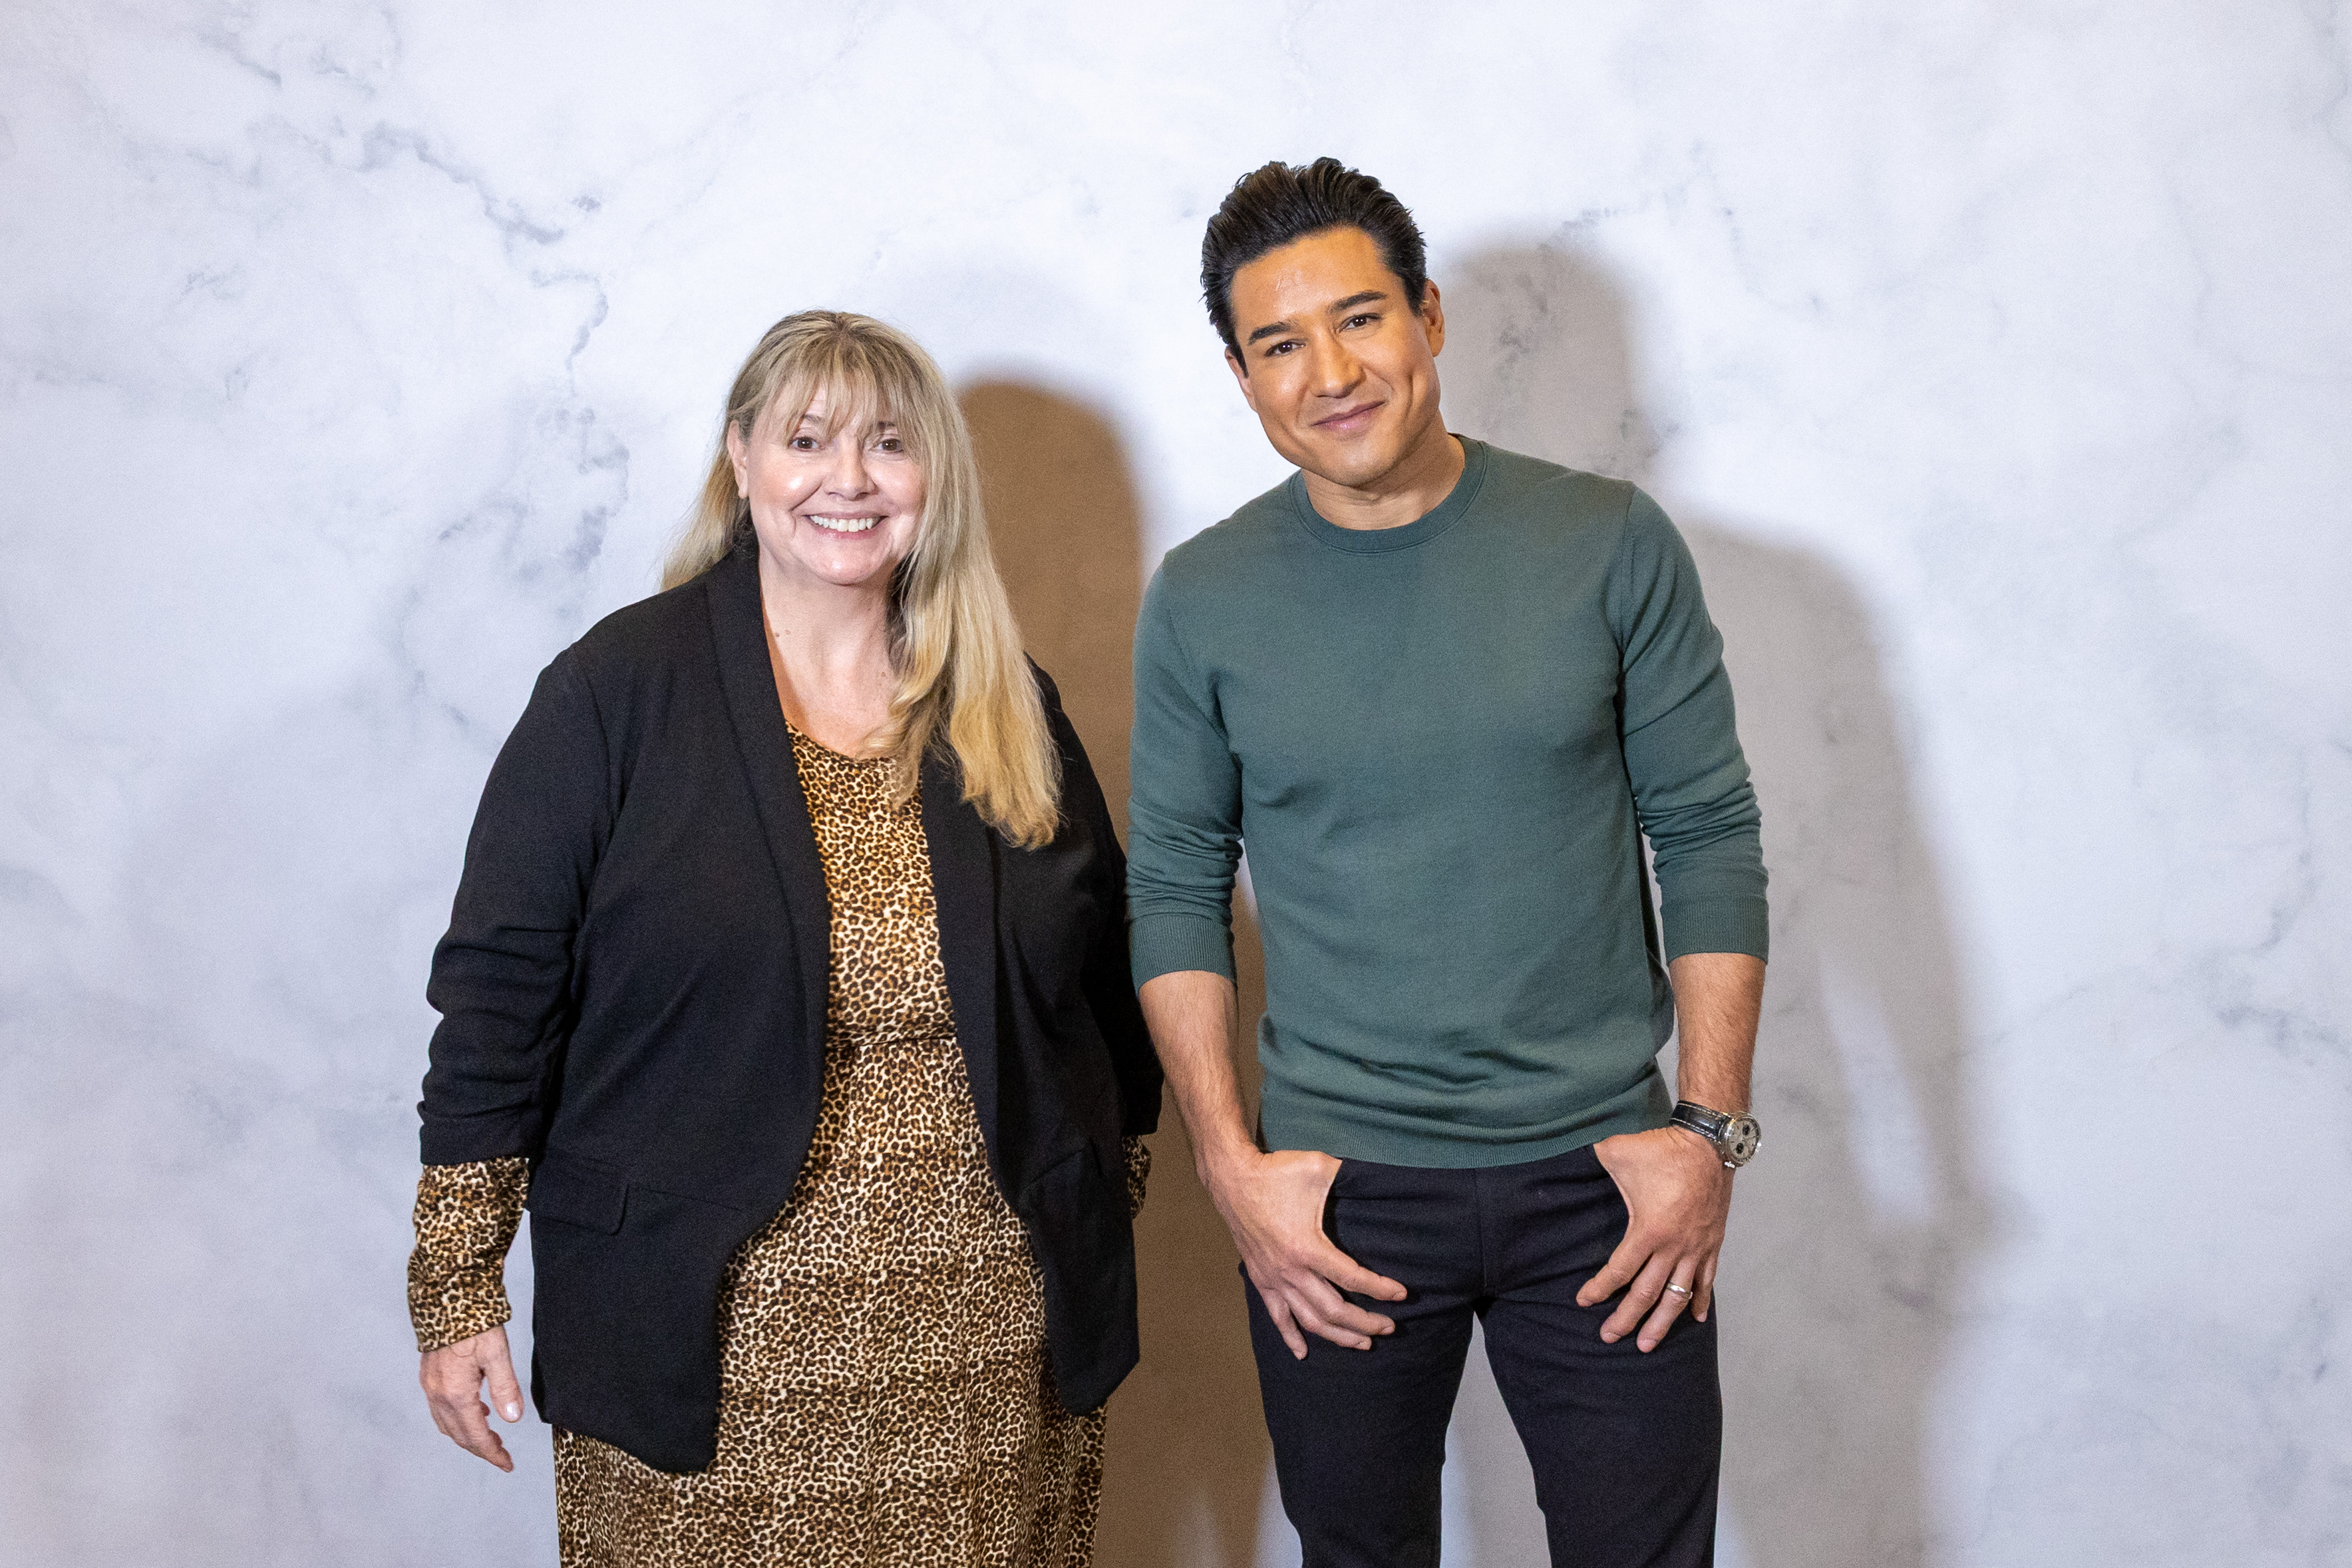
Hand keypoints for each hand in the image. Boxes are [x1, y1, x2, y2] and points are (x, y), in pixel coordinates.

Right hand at [420, 1325, 524, 1470]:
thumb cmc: (473, 1323)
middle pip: (459, 1435)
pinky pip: (441, 1410)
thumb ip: (505, 1387)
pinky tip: (475, 1410)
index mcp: (456, 1394)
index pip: (476, 1436)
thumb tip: (513, 1418)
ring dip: (468, 1436)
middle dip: (481, 1449)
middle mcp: (438, 1395)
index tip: (507, 1464)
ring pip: (447, 1425)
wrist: (446, 1299)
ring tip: (491, 1437)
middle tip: (502, 1455)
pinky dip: (458, 1419)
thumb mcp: (497, 1353)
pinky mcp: (429, 1377)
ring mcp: (430, 1387)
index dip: (492, 1453)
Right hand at [1205, 1147, 1407, 1358]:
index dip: (1380, 1289)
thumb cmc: (1276, 1172)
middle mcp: (1290, 1270)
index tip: (1402, 1295)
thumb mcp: (1318, 1168)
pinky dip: (1290, 1337)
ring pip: (1309, 1320)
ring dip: (1338, 1336)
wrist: (1232, 1179)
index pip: (1351, 1278)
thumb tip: (1378, 1180)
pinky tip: (1303, 1353)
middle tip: (1390, 1327)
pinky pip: (1276, 1316)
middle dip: (1366, 1323)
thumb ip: (1349, 1177)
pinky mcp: (1261, 1280)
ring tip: (1363, 1344)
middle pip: (1334, 1310)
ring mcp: (1274, 1279)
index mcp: (1307, 1246)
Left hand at [1577, 1126, 1733, 1351]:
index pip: (1620, 1271)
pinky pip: (1706, 1280)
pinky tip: (1695, 1319)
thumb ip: (1590, 1160)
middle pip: (1647, 1294)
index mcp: (1649, 1230)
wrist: (1709, 1142)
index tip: (1583, 1301)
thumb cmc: (1662, 1149)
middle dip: (1626, 1319)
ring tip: (1647, 1345)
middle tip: (1609, 1337)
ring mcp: (1696, 1248)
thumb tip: (1562, 1154)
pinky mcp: (1712, 1243)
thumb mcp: (1617, 1152)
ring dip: (1662, 1323)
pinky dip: (1700, 1301)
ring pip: (1678, 1297)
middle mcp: (1674, 1247)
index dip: (1599, 1289)